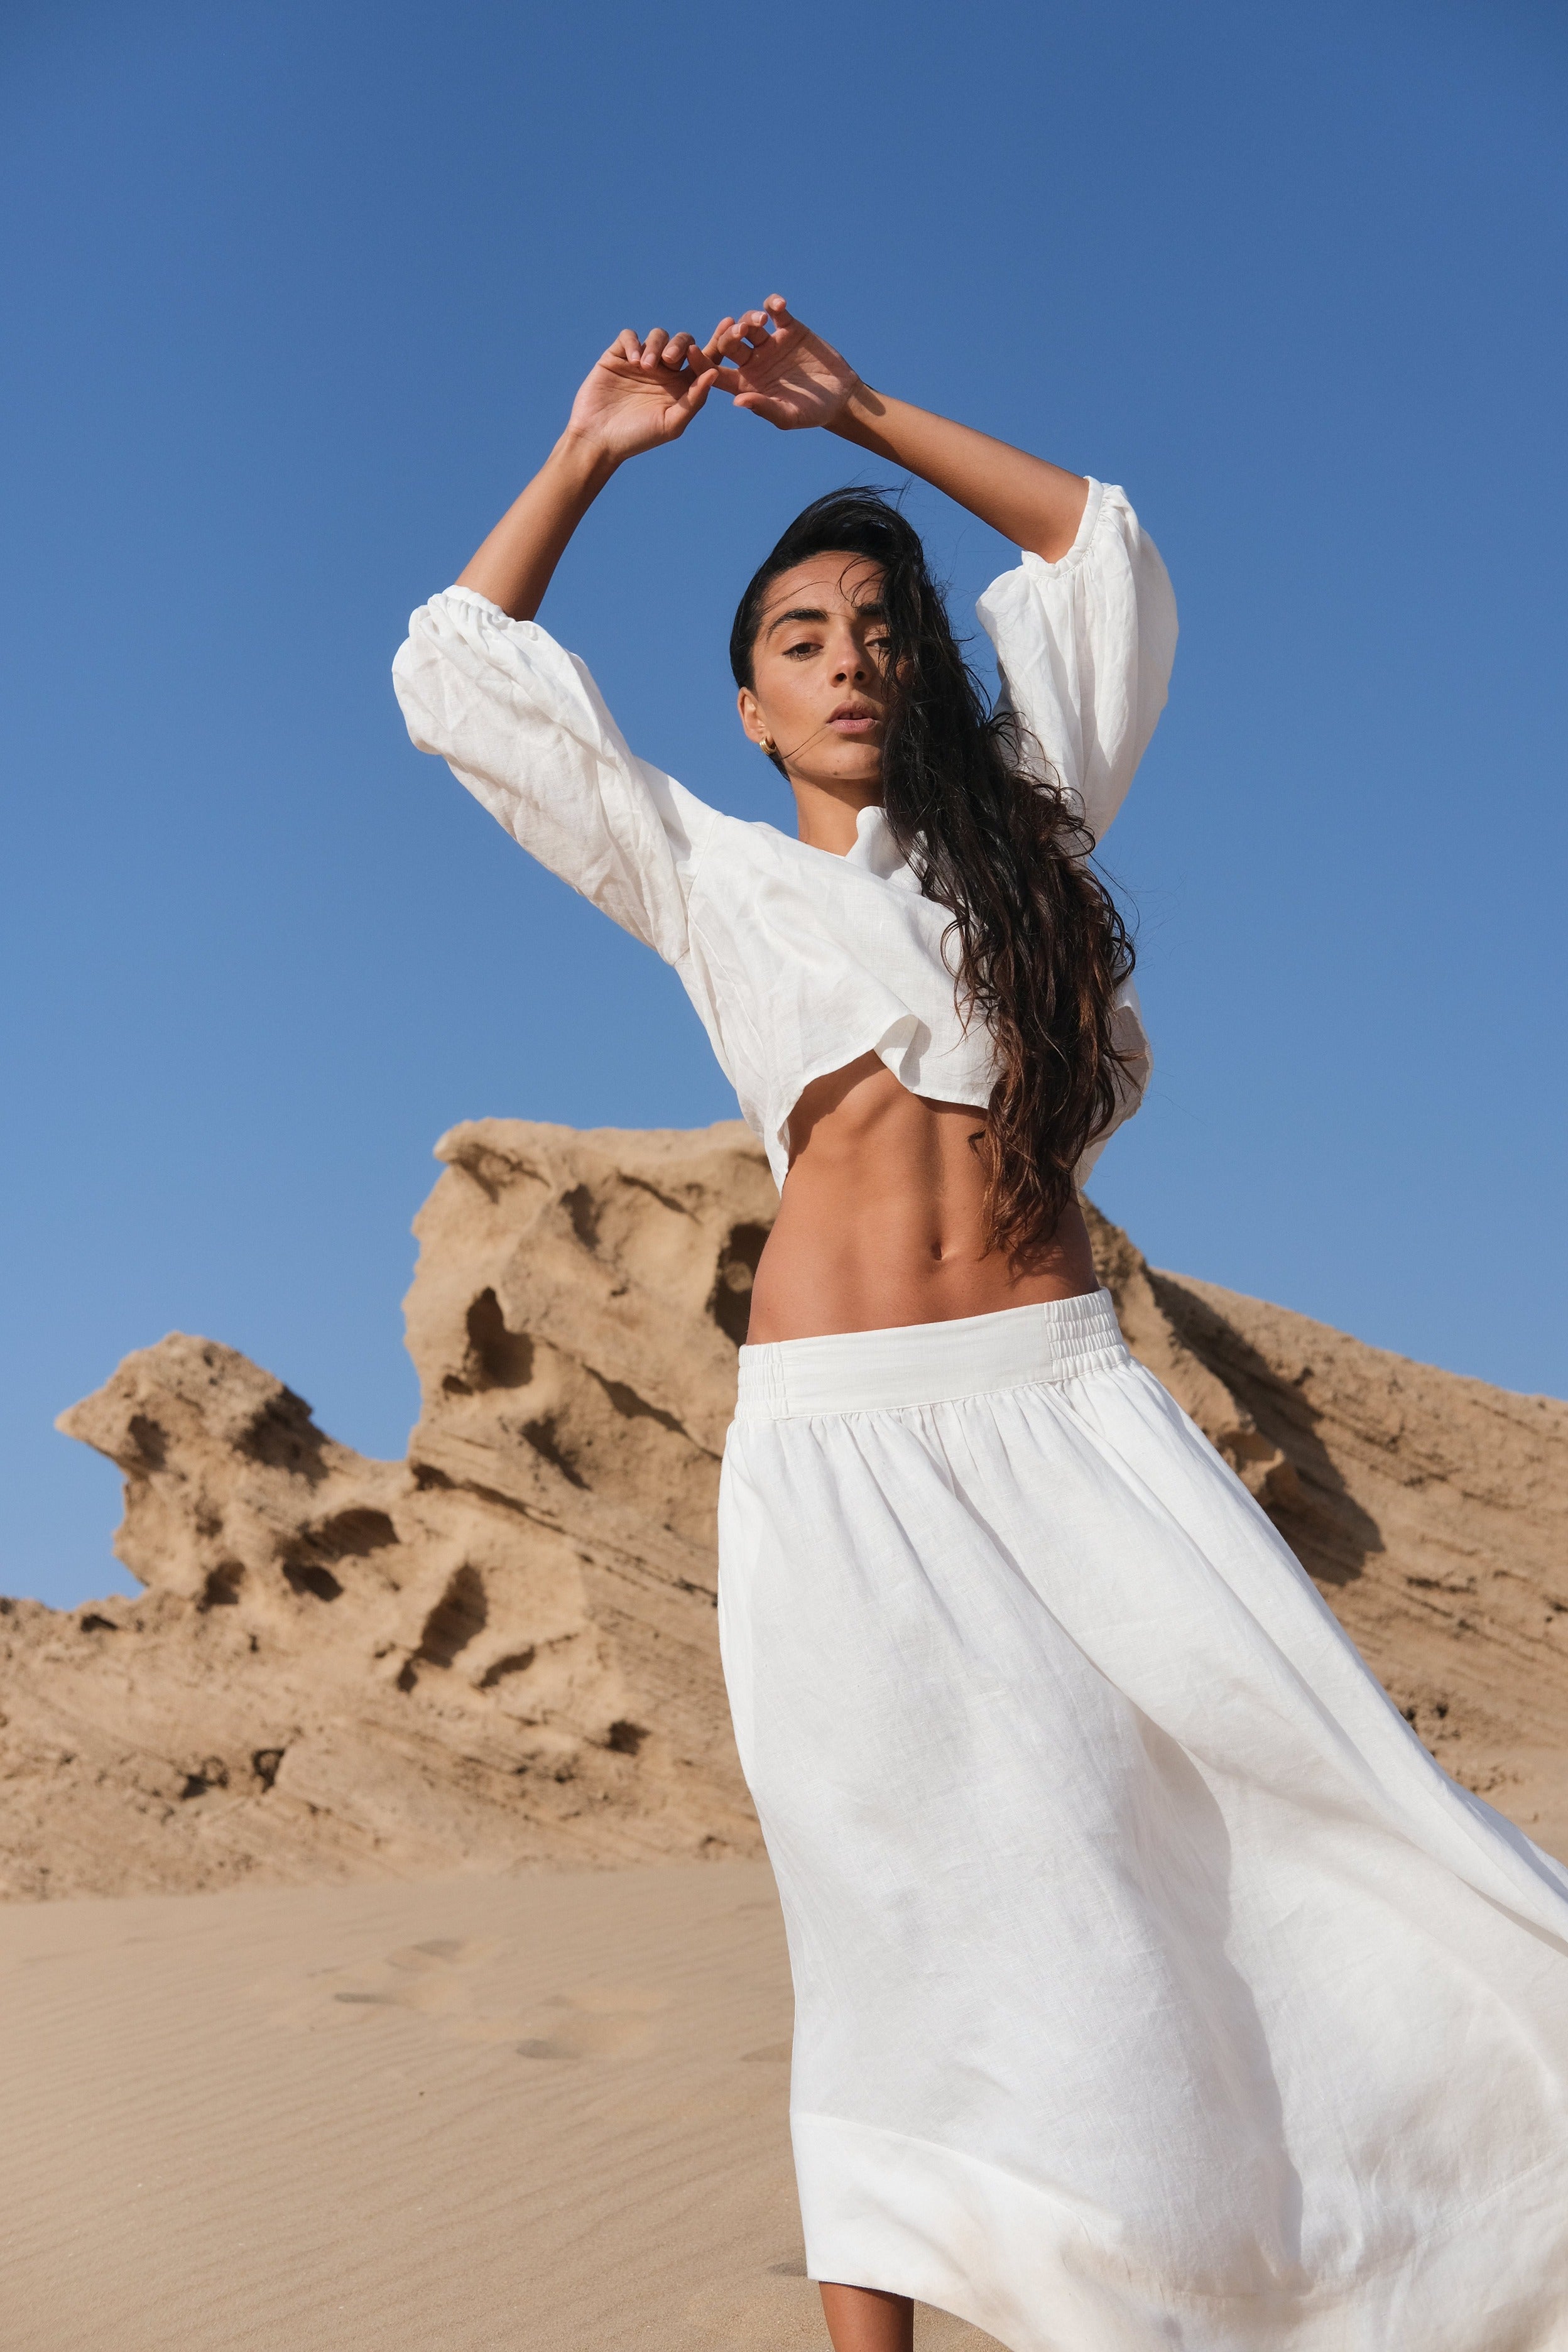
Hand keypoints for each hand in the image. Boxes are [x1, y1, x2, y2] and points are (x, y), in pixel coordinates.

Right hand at [565, 329, 717, 464]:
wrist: (599, 439)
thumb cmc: (638, 438)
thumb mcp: (672, 424)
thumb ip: (694, 399)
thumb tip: (714, 373)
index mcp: (682, 386)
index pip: (704, 358)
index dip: (718, 341)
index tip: (729, 325)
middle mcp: (665, 371)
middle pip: (683, 341)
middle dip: (680, 346)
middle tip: (670, 361)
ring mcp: (642, 361)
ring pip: (658, 335)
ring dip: (656, 346)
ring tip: (645, 367)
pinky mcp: (618, 355)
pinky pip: (630, 336)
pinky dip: (634, 343)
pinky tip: (633, 360)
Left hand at [703, 296, 860, 431]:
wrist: (840, 397)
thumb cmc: (812, 413)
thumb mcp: (789, 415)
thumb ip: (764, 407)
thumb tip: (738, 402)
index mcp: (746, 383)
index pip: (716, 372)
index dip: (703, 362)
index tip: (692, 351)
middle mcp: (754, 361)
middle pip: (730, 344)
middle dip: (730, 335)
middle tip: (739, 332)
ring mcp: (770, 343)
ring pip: (750, 324)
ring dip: (751, 319)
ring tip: (762, 321)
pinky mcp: (789, 329)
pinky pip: (776, 312)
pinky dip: (774, 305)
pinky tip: (778, 305)